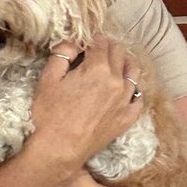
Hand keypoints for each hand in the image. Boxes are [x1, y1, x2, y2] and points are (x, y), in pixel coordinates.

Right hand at [30, 35, 143, 166]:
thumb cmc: (50, 113)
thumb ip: (62, 54)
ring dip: (123, 63)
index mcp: (97, 68)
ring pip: (133, 71)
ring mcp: (125, 100)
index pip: (100, 43)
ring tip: (111, 65)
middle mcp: (116, 81)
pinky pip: (138, 97)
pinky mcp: (128, 118)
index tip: (86, 40)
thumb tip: (74, 43)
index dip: (92, 38)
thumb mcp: (48, 78)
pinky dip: (132, 88)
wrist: (60, 149)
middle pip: (118, 53)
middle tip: (95, 50)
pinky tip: (122, 88)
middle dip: (107, 47)